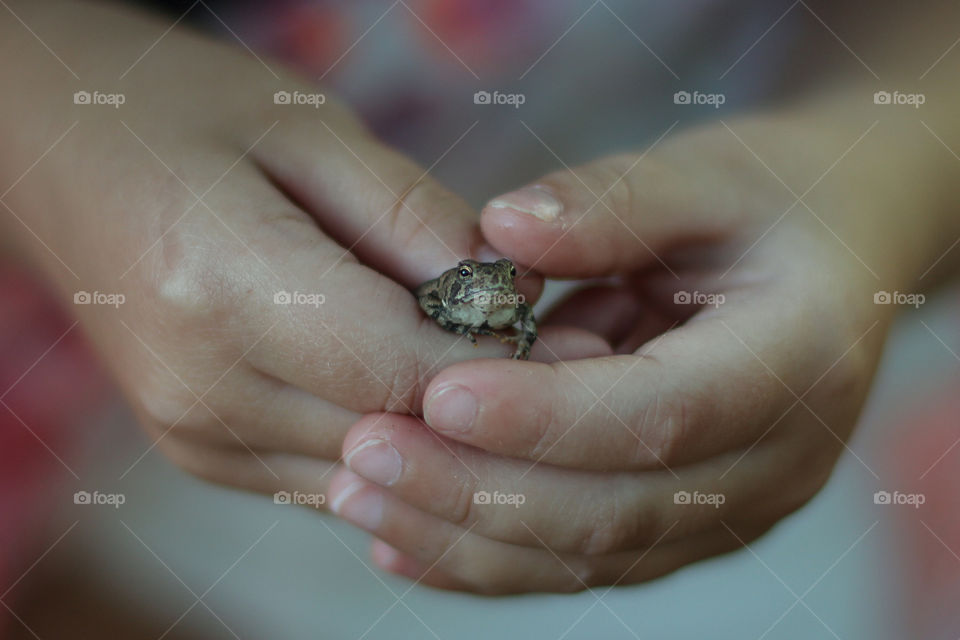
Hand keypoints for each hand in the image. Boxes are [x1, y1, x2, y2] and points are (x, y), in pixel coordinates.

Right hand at [0, 2, 607, 497]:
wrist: (54, 156)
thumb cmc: (181, 114)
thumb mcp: (309, 126)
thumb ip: (412, 217)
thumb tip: (511, 296)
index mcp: (221, 286)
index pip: (403, 369)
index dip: (504, 367)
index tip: (580, 343)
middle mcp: (201, 387)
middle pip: (394, 436)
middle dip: (492, 410)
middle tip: (572, 362)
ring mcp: (195, 434)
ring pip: (373, 476)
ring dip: (450, 437)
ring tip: (509, 376)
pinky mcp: (204, 451)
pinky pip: (334, 477)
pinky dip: (396, 445)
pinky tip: (429, 392)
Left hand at [327, 110, 950, 592]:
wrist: (827, 254)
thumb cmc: (771, 200)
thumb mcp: (707, 175)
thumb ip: (613, 204)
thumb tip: (499, 229)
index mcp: (796, 364)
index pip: (661, 416)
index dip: (548, 418)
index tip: (437, 394)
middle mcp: (774, 463)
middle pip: (613, 510)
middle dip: (478, 490)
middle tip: (362, 454)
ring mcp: (729, 508)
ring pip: (587, 555)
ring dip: (463, 535)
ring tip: (358, 494)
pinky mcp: (682, 521)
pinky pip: (580, 558)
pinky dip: (487, 556)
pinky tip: (402, 538)